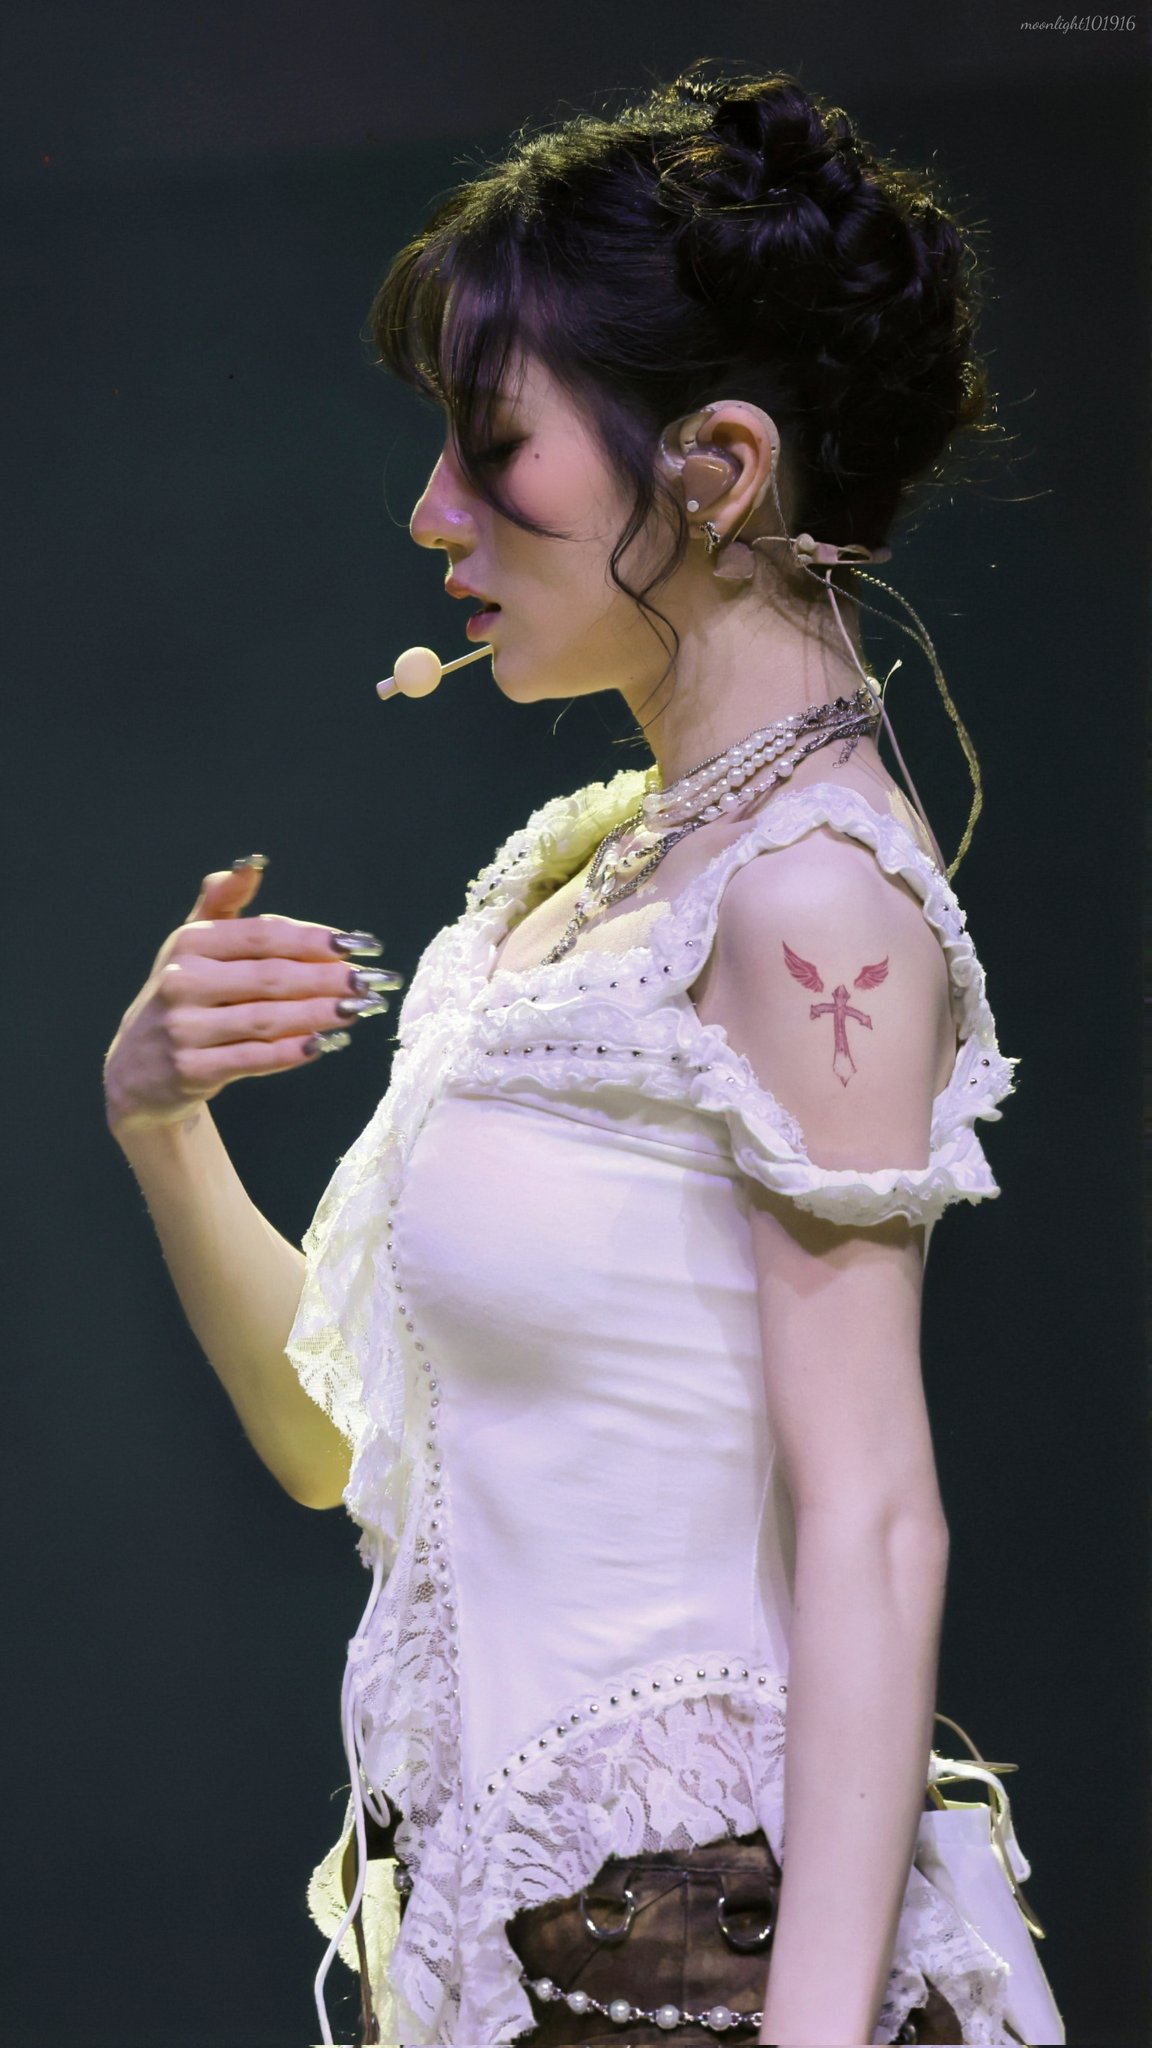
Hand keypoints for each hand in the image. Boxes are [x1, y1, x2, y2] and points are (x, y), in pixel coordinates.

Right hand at [103, 858, 402, 1139]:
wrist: (139, 1070)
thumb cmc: (184, 997)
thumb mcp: (193, 944)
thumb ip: (223, 902)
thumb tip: (254, 862)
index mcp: (189, 943)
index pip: (263, 935)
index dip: (315, 938)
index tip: (359, 943)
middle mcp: (182, 982)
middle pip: (271, 976)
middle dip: (328, 978)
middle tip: (371, 982)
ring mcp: (184, 1028)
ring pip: (267, 1018)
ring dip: (319, 1013)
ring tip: (359, 1010)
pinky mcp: (191, 1070)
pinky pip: (253, 1058)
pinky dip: (292, 1051)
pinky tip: (325, 1043)